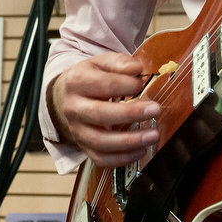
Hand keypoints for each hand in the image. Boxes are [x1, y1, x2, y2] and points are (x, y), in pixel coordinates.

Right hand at [50, 52, 159, 167]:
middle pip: (100, 114)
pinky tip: (140, 150)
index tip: (142, 84)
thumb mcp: (101, 63)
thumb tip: (136, 69)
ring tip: (152, 135)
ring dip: (129, 141)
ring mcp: (77, 130)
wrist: (67, 95)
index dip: (126, 85)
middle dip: (130, 114)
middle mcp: (73, 108)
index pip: (103, 85)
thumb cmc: (90, 78)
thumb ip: (120, 63)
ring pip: (100, 141)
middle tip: (155, 109)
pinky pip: (101, 159)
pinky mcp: (84, 146)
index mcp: (76, 82)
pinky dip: (122, 158)